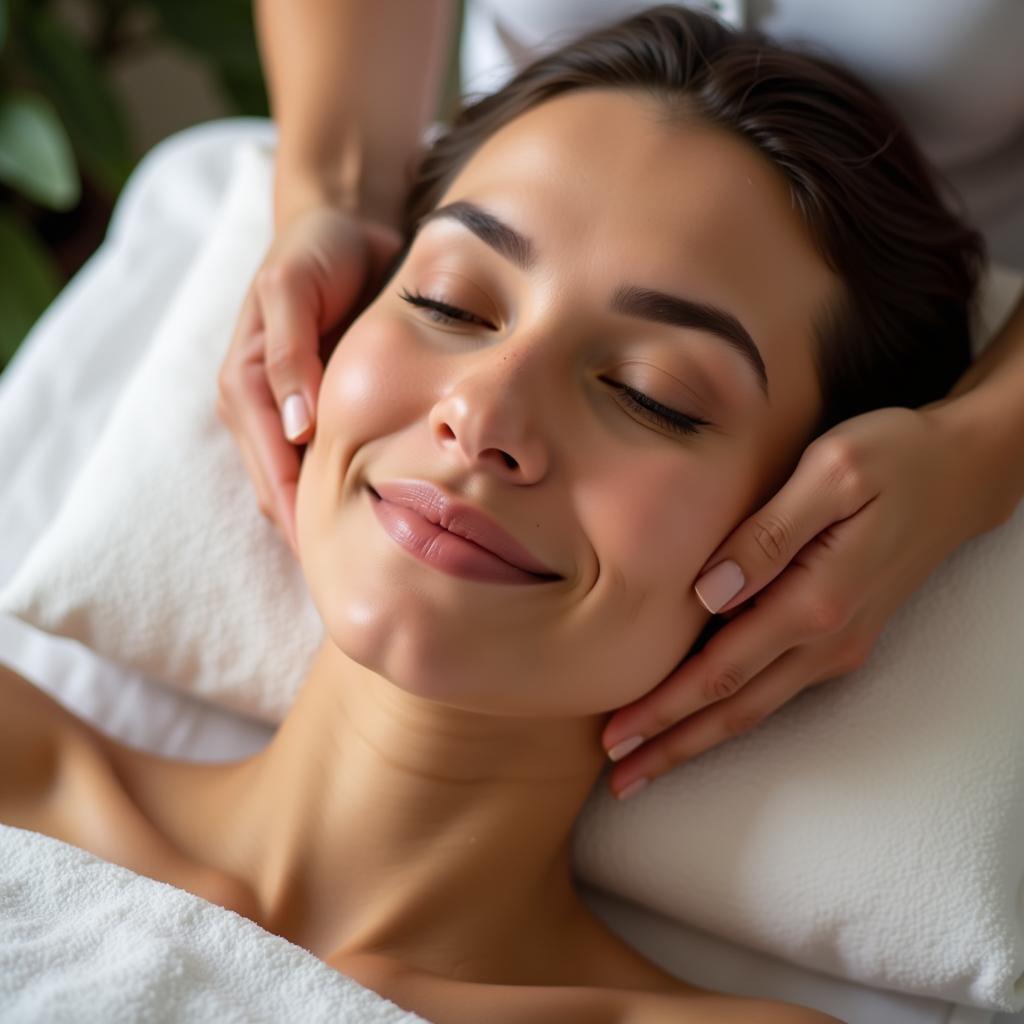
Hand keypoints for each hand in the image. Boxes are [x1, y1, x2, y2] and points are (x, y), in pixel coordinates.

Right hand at [216, 205, 400, 556]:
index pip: (271, 477)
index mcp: (245, 388)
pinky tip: (387, 517)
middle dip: (317, 540)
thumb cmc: (315, 249)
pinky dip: (349, 493)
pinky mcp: (323, 405)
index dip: (302, 526)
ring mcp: (292, 411)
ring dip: (332, 525)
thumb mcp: (293, 287)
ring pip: (306, 488)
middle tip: (367, 584)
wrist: (343, 219)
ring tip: (380, 566)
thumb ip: (289, 353)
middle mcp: (264, 410)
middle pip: (284, 497)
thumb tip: (295, 427)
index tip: (341, 572)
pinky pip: (329, 463)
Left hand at [601, 400, 1010, 799]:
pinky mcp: (842, 637)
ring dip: (699, 739)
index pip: (721, 671)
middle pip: (735, 709)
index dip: (665, 708)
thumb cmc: (894, 458)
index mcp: (815, 600)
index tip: (615, 737)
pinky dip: (732, 713)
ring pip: (756, 709)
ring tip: (649, 762)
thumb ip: (768, 534)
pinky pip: (776, 689)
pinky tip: (702, 718)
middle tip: (620, 777)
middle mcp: (828, 638)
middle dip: (672, 746)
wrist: (964, 473)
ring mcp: (838, 645)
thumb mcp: (831, 472)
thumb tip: (708, 591)